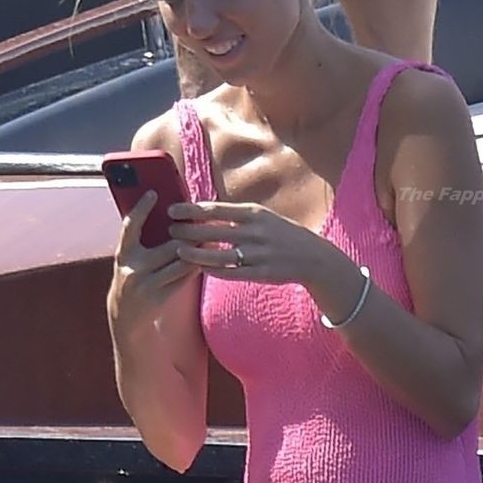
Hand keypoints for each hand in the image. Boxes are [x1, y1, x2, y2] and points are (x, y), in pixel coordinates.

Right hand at [107, 189, 199, 335]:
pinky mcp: (159, 298)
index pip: (130, 226)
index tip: (153, 193)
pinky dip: (197, 267)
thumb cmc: (134, 278)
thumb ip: (144, 240)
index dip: (141, 209)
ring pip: (181, 262)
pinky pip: (184, 279)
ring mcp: (146, 285)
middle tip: (206, 220)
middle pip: (169, 246)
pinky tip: (208, 259)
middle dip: (189, 234)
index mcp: (124, 254)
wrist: (125, 316)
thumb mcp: (131, 259)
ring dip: (199, 250)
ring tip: (211, 238)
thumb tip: (170, 216)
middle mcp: (133, 268)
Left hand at [167, 200, 344, 293]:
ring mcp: (258, 254)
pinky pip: (231, 273)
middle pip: (212, 231)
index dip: (190, 210)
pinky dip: (213, 270)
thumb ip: (237, 214)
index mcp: (254, 213)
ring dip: (195, 254)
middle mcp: (254, 232)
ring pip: (218, 255)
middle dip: (187, 231)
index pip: (215, 209)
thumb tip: (206, 209)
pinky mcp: (260, 273)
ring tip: (178, 251)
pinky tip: (199, 268)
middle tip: (169, 230)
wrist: (313, 257)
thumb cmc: (282, 234)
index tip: (172, 210)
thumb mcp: (263, 217)